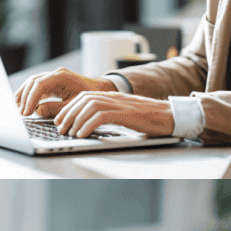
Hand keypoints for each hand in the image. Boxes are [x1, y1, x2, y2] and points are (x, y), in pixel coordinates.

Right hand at [15, 69, 116, 116]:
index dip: (30, 99)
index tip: (26, 112)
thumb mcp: (73, 105)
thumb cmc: (88, 98)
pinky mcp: (51, 82)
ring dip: (24, 95)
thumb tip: (38, 111)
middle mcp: (55, 74)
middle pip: (33, 81)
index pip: (39, 85)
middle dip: (25, 97)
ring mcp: (52, 77)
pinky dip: (29, 95)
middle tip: (21, 113)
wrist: (98, 90)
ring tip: (18, 108)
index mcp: (61, 76)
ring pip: (32, 82)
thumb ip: (55, 108)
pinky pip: (36, 86)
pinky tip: (24, 105)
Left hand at [52, 89, 173, 138]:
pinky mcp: (126, 113)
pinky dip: (88, 125)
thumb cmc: (149, 120)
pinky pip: (101, 116)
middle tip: (59, 128)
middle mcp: (114, 97)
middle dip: (68, 114)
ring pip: (89, 107)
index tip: (59, 120)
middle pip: (83, 100)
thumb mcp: (124, 116)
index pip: (84, 97)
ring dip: (75, 121)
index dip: (68, 108)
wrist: (170, 117)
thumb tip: (88, 126)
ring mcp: (120, 104)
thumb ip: (108, 116)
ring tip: (69, 133)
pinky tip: (82, 134)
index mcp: (113, 97)